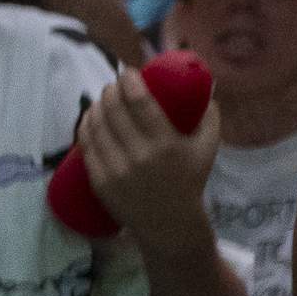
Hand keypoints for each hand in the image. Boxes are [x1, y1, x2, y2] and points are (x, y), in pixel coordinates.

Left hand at [76, 59, 223, 251]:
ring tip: (104, 99)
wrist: (169, 223)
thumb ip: (210, 116)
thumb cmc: (190, 181)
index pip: (140, 102)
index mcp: (166, 145)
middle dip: (112, 89)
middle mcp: (139, 156)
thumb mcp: (208, 149)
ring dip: (97, 104)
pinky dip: (86, 125)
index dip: (129, 81)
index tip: (128, 72)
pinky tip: (91, 117)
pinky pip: (86, 144)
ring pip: (96, 124)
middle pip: (114, 109)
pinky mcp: (99, 180)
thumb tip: (205, 86)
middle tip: (116, 85)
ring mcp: (116, 169)